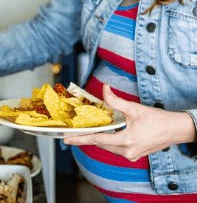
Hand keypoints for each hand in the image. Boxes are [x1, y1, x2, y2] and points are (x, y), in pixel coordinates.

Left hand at [63, 84, 195, 160]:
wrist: (176, 130)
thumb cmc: (157, 119)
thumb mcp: (134, 108)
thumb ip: (115, 100)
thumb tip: (103, 88)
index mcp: (127, 140)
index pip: (98, 139)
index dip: (81, 139)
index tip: (67, 139)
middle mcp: (128, 151)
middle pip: (101, 144)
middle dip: (86, 138)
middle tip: (70, 134)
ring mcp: (132, 155)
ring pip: (108, 147)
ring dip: (98, 139)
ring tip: (84, 132)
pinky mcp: (134, 154)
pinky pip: (116, 148)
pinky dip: (108, 141)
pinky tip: (103, 134)